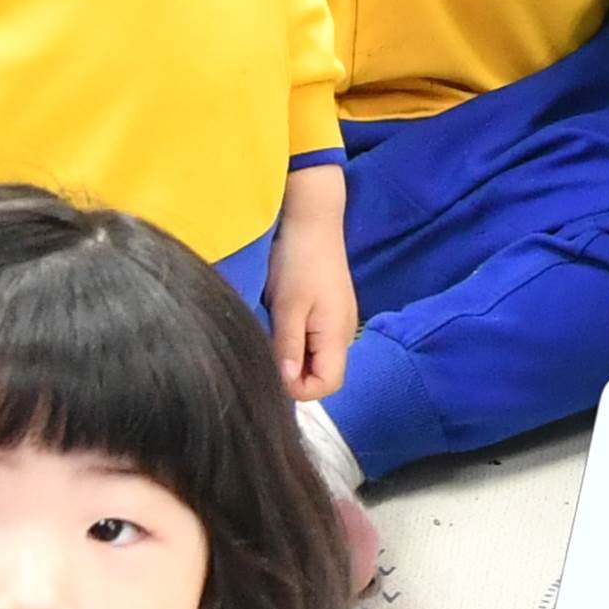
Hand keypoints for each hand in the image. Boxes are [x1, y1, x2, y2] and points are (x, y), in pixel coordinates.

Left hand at [269, 172, 352, 400]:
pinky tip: (279, 324)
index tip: (271, 371)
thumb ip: (289, 347)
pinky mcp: (328, 311)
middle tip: (265, 353)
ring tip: (270, 336)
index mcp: (337, 335)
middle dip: (294, 375)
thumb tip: (286, 384)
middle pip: (323, 375)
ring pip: (316, 358)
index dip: (299, 389)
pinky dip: (296, 342)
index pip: (328, 385)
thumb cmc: (299, 259)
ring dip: (292, 357)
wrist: (312, 219)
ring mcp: (336, 322)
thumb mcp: (288, 306)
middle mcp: (342, 333)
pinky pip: (313, 341)